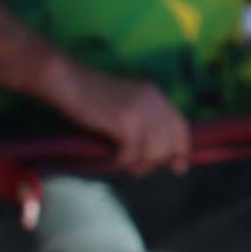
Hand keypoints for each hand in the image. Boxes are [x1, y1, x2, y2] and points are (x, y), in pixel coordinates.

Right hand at [61, 68, 191, 174]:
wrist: (69, 83)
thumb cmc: (88, 97)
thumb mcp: (124, 104)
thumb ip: (142, 119)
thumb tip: (154, 150)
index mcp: (155, 94)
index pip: (180, 126)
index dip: (181, 149)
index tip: (179, 167)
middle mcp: (153, 101)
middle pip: (168, 144)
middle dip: (155, 162)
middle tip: (138, 168)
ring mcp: (141, 110)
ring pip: (153, 152)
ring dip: (138, 164)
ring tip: (124, 164)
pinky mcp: (126, 121)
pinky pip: (132, 154)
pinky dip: (121, 161)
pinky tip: (111, 159)